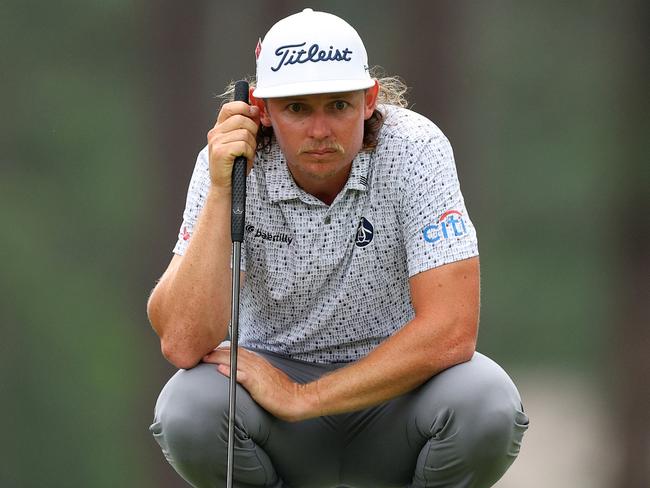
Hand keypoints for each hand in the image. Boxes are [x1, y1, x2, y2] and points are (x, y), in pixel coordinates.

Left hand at [203, 345, 319, 421]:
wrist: (297, 400)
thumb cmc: (284, 392)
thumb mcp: (268, 378)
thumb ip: (256, 374)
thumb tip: (244, 374)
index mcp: (260, 363)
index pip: (239, 352)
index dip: (225, 351)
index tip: (213, 351)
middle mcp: (258, 365)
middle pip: (235, 354)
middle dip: (218, 352)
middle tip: (203, 352)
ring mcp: (258, 373)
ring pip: (236, 361)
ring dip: (220, 358)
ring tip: (206, 357)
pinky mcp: (258, 384)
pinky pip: (243, 376)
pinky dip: (232, 372)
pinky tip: (222, 370)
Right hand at [206, 102, 259, 189]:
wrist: (225, 186)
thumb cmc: (235, 165)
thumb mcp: (240, 142)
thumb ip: (246, 126)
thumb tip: (255, 111)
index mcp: (219, 128)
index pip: (230, 107)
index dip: (245, 108)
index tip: (254, 114)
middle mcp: (215, 133)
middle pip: (242, 119)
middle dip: (253, 131)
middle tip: (250, 144)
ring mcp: (216, 142)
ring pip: (245, 133)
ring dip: (251, 145)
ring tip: (246, 154)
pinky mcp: (220, 152)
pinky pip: (243, 145)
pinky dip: (249, 153)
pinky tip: (244, 159)